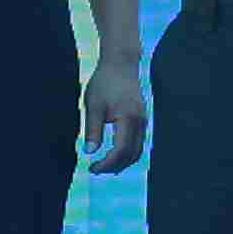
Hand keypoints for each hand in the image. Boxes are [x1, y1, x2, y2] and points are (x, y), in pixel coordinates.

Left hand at [83, 45, 149, 174]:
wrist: (121, 64)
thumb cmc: (105, 82)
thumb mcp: (93, 105)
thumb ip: (92, 130)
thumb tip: (89, 152)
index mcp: (128, 119)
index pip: (120, 151)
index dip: (107, 164)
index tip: (92, 168)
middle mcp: (139, 122)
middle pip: (131, 155)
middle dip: (114, 166)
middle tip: (96, 169)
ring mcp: (143, 121)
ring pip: (137, 151)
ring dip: (121, 161)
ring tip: (104, 165)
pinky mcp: (141, 119)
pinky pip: (138, 142)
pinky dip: (127, 153)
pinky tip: (114, 153)